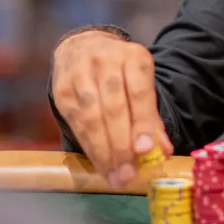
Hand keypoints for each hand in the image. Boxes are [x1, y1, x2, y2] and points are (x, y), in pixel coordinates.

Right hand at [50, 30, 171, 188]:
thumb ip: (150, 116)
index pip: (139, 92)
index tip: (145, 150)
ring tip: (115, 176)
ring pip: (92, 118)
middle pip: (114, 108)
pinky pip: (76, 124)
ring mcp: (80, 74)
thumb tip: (161, 150)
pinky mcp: (61, 90)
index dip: (142, 123)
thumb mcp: (140, 83)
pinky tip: (100, 164)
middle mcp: (105, 61)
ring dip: (104, 152)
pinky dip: (89, 147)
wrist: (83, 47)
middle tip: (129, 174)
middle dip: (121, 146)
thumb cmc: (119, 72)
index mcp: (132, 57)